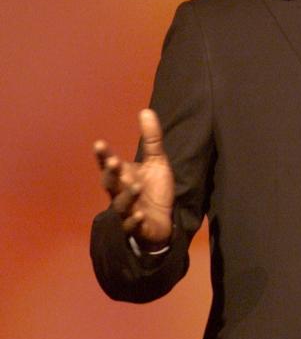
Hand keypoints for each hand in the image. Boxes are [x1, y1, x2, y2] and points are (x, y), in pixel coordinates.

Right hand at [93, 109, 173, 248]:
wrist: (162, 221)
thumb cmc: (154, 190)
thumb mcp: (156, 162)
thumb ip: (151, 139)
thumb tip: (146, 110)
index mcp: (123, 176)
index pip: (110, 165)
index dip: (104, 156)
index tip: (99, 144)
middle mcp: (120, 193)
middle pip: (110, 184)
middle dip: (111, 173)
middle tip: (114, 162)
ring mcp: (127, 211)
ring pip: (121, 204)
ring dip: (127, 195)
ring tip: (137, 186)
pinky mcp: (137, 227)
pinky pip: (132, 225)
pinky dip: (134, 220)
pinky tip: (139, 214)